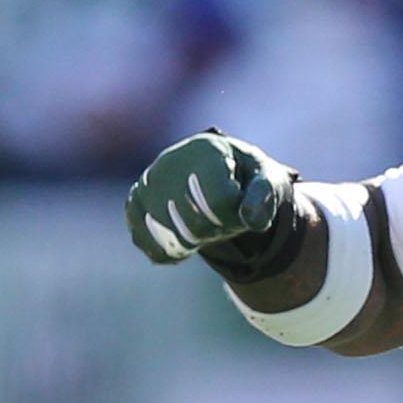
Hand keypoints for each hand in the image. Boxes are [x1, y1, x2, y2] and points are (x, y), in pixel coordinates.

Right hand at [127, 130, 295, 268]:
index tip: (241, 210)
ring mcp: (148, 183)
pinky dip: (166, 252)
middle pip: (192, 222)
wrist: (218, 173)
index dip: (235, 217)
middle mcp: (169, 162)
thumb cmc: (247, 178)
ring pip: (165, 234)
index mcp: (206, 150)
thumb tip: (251, 221)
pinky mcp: (135, 203)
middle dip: (215, 232)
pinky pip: (143, 240)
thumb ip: (264, 198)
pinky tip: (183, 244)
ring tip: (204, 229)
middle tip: (223, 221)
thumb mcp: (267, 181)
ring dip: (191, 244)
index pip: (220, 200)